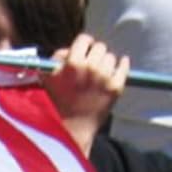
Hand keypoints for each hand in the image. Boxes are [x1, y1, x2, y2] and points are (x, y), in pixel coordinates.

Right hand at [44, 33, 128, 156]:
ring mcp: (104, 78)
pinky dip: (122, 65)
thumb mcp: (47, 79)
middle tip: (91, 65)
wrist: (70, 133)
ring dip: (105, 63)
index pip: (84, 39)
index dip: (84, 44)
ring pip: (111, 57)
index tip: (84, 50)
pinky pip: (123, 67)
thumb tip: (71, 49)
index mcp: (72, 63)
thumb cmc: (55, 105)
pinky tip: (120, 65)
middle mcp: (90, 68)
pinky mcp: (115, 89)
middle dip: (95, 55)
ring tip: (99, 74)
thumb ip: (57, 58)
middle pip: (100, 47)